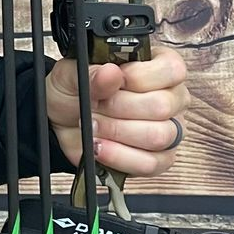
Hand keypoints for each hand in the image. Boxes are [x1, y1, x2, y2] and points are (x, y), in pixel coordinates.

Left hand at [45, 43, 189, 178]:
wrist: (61, 122)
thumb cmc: (75, 91)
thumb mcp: (72, 74)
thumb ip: (92, 73)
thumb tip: (112, 73)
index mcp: (160, 69)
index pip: (171, 69)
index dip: (138, 76)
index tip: (109, 79)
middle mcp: (171, 98)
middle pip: (162, 106)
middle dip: (118, 107)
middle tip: (94, 106)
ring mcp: (169, 131)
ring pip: (158, 136)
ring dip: (117, 132)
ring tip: (93, 125)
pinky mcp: (159, 159)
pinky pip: (150, 164)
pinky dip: (119, 156)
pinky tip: (100, 147)